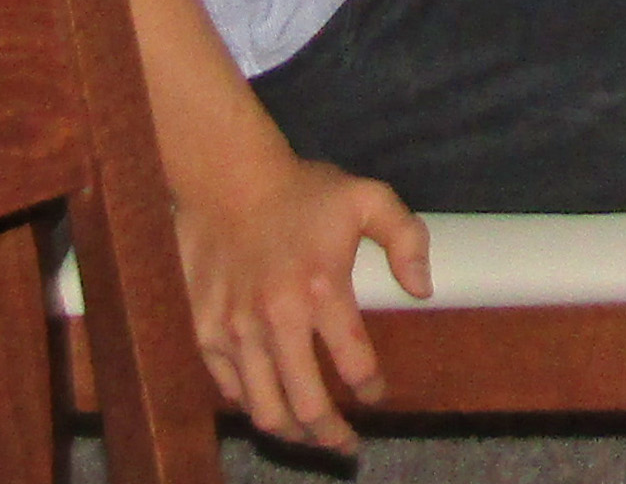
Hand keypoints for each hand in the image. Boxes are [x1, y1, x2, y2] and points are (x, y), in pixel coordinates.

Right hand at [172, 150, 430, 449]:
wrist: (226, 179)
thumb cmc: (304, 190)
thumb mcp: (369, 198)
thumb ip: (407, 238)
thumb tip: (423, 290)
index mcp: (322, 290)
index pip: (355, 364)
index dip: (372, 390)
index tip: (379, 398)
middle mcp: (275, 320)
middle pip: (306, 404)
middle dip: (331, 435)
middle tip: (347, 446)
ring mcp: (233, 331)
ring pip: (263, 408)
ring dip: (291, 433)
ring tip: (311, 438)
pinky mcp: (203, 333)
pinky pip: (230, 389)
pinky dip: (252, 405)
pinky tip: (271, 406)